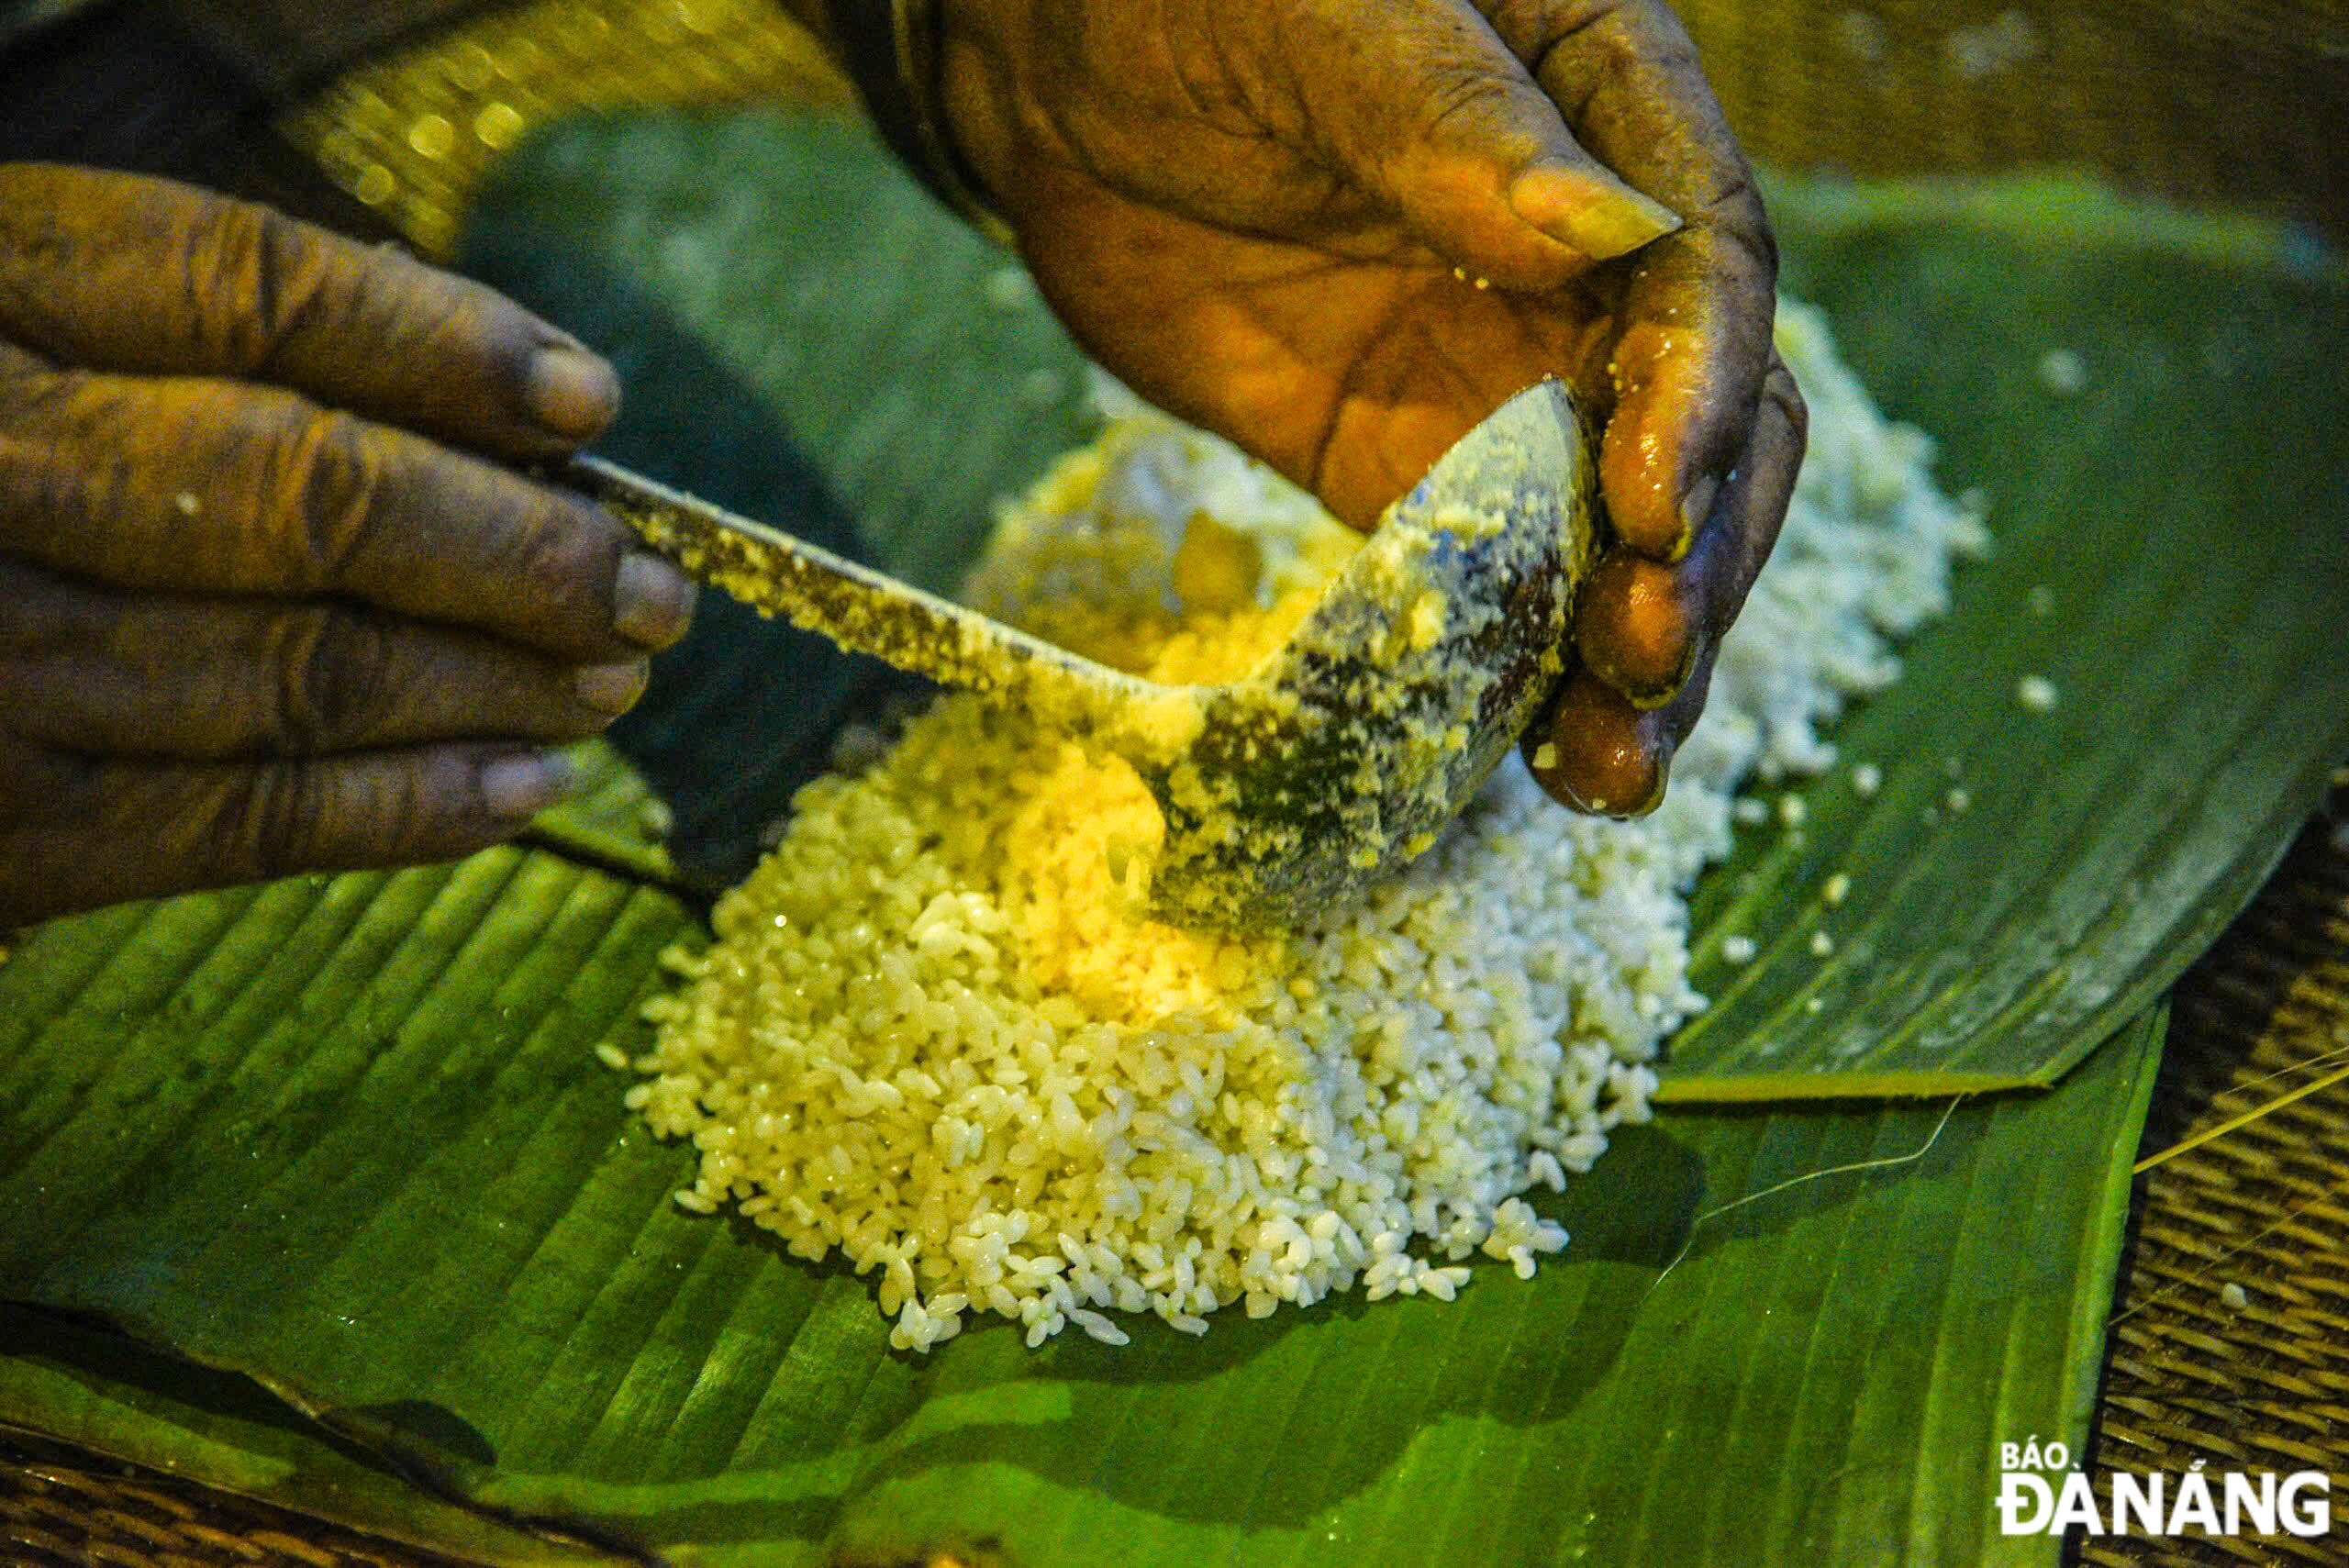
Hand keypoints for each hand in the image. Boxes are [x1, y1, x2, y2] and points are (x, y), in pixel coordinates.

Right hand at [0, 165, 695, 926]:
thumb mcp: (26, 320)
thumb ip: (210, 327)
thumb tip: (497, 389)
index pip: (247, 293)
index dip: (443, 348)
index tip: (590, 401)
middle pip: (306, 496)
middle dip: (516, 549)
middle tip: (651, 585)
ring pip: (301, 670)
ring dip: (496, 681)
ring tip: (617, 675)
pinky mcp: (9, 825)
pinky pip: (247, 820)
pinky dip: (413, 809)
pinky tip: (530, 786)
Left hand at [933, 0, 1804, 814]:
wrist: (1044, 79)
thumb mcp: (1324, 25)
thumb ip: (1456, 130)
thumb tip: (1594, 237)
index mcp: (1609, 103)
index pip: (1704, 260)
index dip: (1700, 391)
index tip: (1650, 502)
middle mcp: (1592, 255)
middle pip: (1705, 418)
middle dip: (1691, 547)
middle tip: (1642, 654)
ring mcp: (1511, 369)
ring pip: (1623, 523)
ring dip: (1629, 643)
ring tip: (1614, 764)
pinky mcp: (1416, 460)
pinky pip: (1498, 569)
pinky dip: (1523, 662)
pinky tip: (1538, 757)